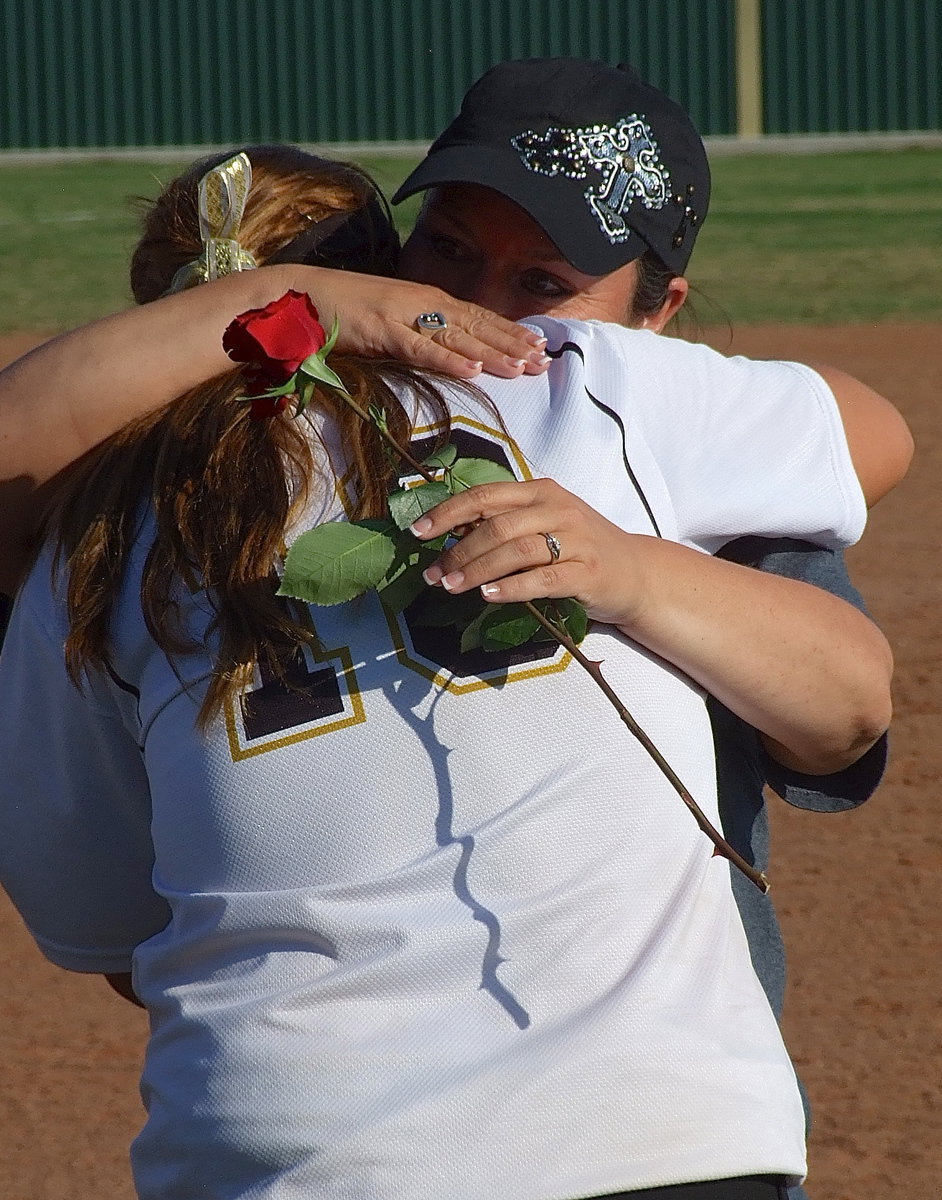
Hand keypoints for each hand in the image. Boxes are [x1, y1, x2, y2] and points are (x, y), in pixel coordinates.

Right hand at [284, 266, 551, 379]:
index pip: (478, 318)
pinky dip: (449, 360)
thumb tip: (447, 355)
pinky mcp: (383, 331)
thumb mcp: (392, 323)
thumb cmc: (345, 312)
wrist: (301, 295)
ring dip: (493, 353)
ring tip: (522, 367)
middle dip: (513, 344)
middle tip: (544, 361)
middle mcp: (423, 303)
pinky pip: (422, 349)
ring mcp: (404, 315)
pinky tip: (473, 370)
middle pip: (478, 326)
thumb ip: (420, 336)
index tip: (539, 347)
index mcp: (427, 301)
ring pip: (458, 338)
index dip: (510, 332)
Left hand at [409, 478, 641, 626]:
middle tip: (432, 574)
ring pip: (515, 551)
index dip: (447, 513)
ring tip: (450, 587)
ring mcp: (575, 539)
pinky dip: (512, 587)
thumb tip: (449, 536)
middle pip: (497, 526)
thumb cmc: (580, 549)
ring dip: (477, 570)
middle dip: (458, 551)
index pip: (485, 496)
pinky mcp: (587, 572)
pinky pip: (543, 578)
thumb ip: (504, 524)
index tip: (417, 532)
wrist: (635, 573)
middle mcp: (558, 509)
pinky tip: (488, 596)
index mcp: (541, 491)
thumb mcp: (543, 524)